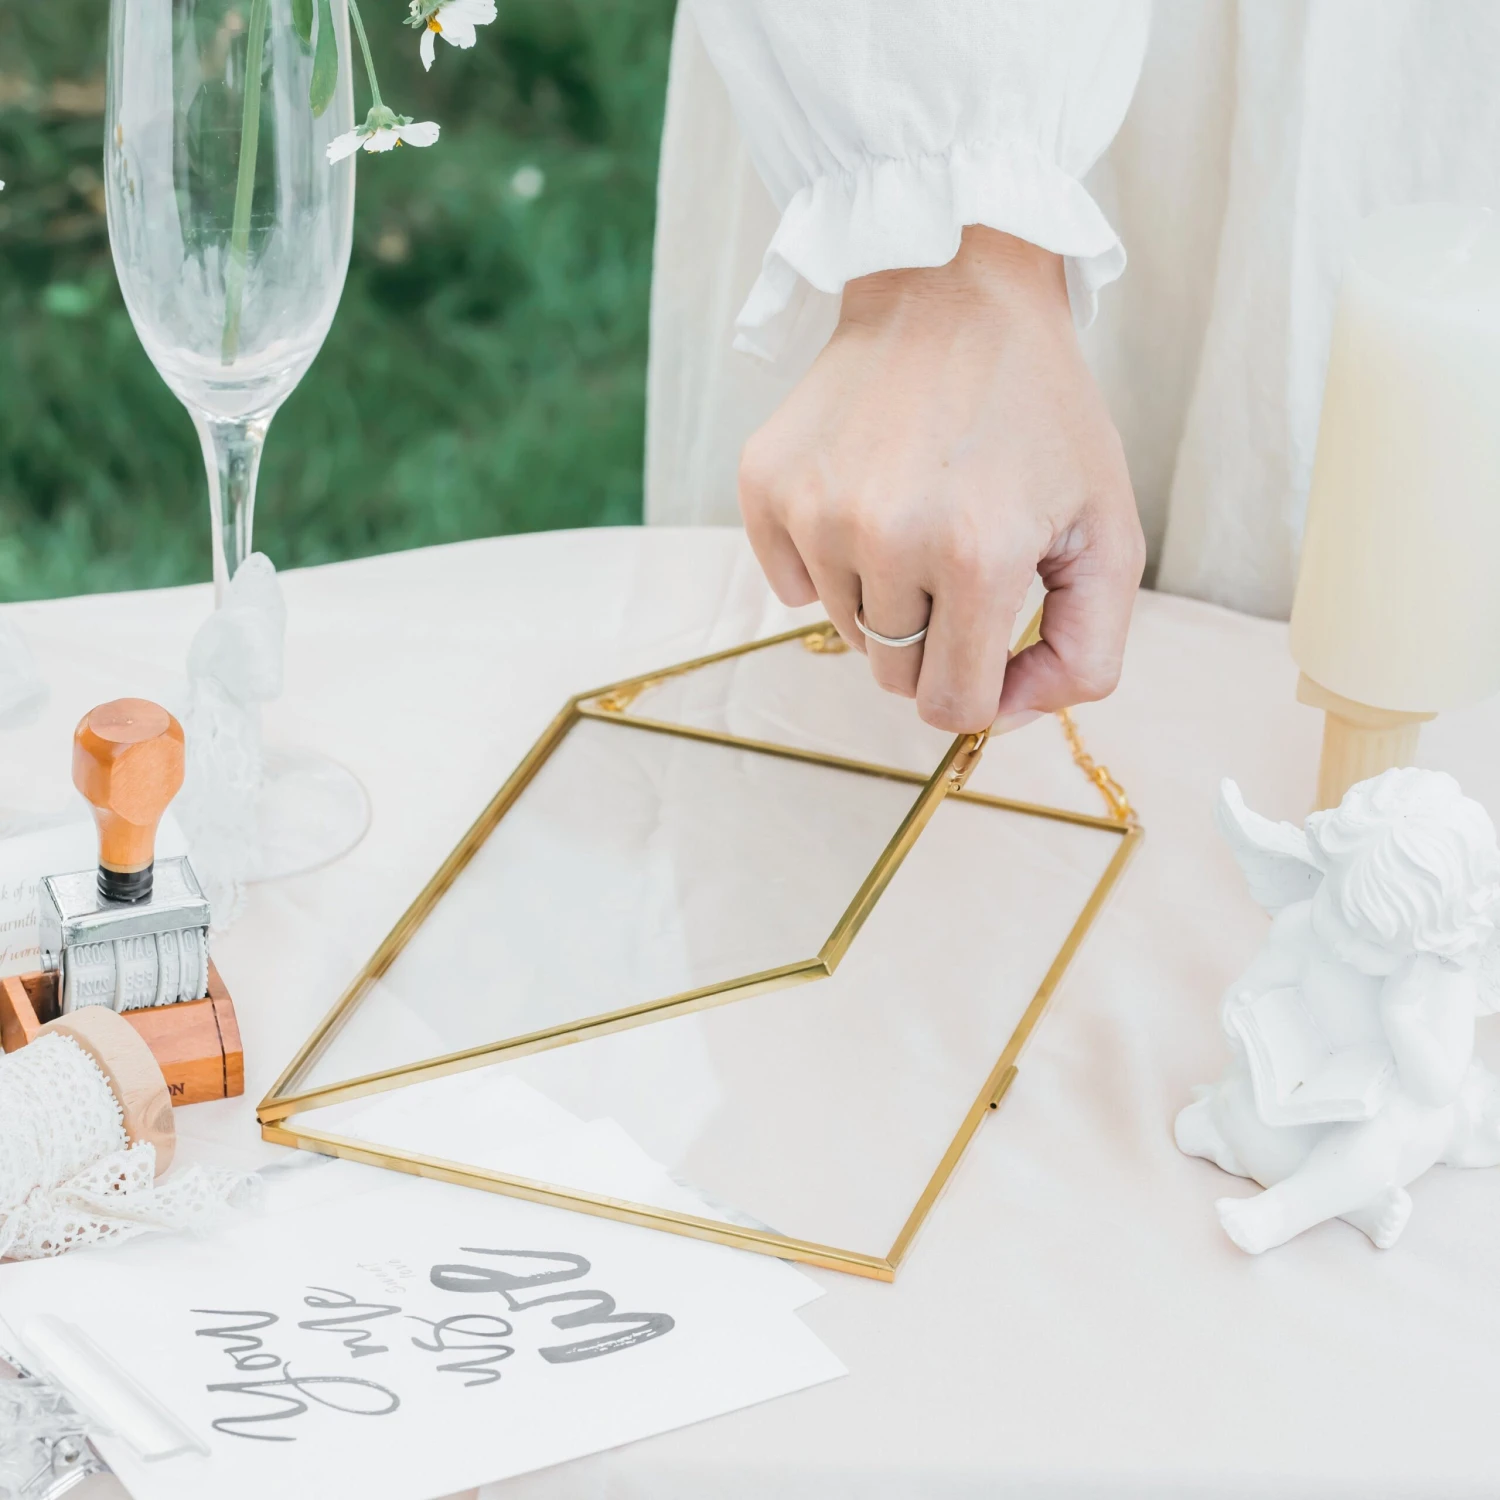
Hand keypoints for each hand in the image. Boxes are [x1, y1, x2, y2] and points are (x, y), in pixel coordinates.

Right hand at [738, 226, 1143, 733]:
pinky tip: (865, 494)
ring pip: (844, 629)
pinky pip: (790, 584)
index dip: (982, 690)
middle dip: (936, 640)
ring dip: (885, 594)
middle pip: (894, 677)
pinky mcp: (765, 483)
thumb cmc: (1040, 414)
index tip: (997, 640)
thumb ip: (1087, 655)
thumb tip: (1005, 718)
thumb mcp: (1108, 532)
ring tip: (918, 509)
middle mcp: (883, 538)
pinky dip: (828, 561)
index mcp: (977, 558)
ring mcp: (814, 509)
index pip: (953, 710)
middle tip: (962, 556)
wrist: (954, 289)